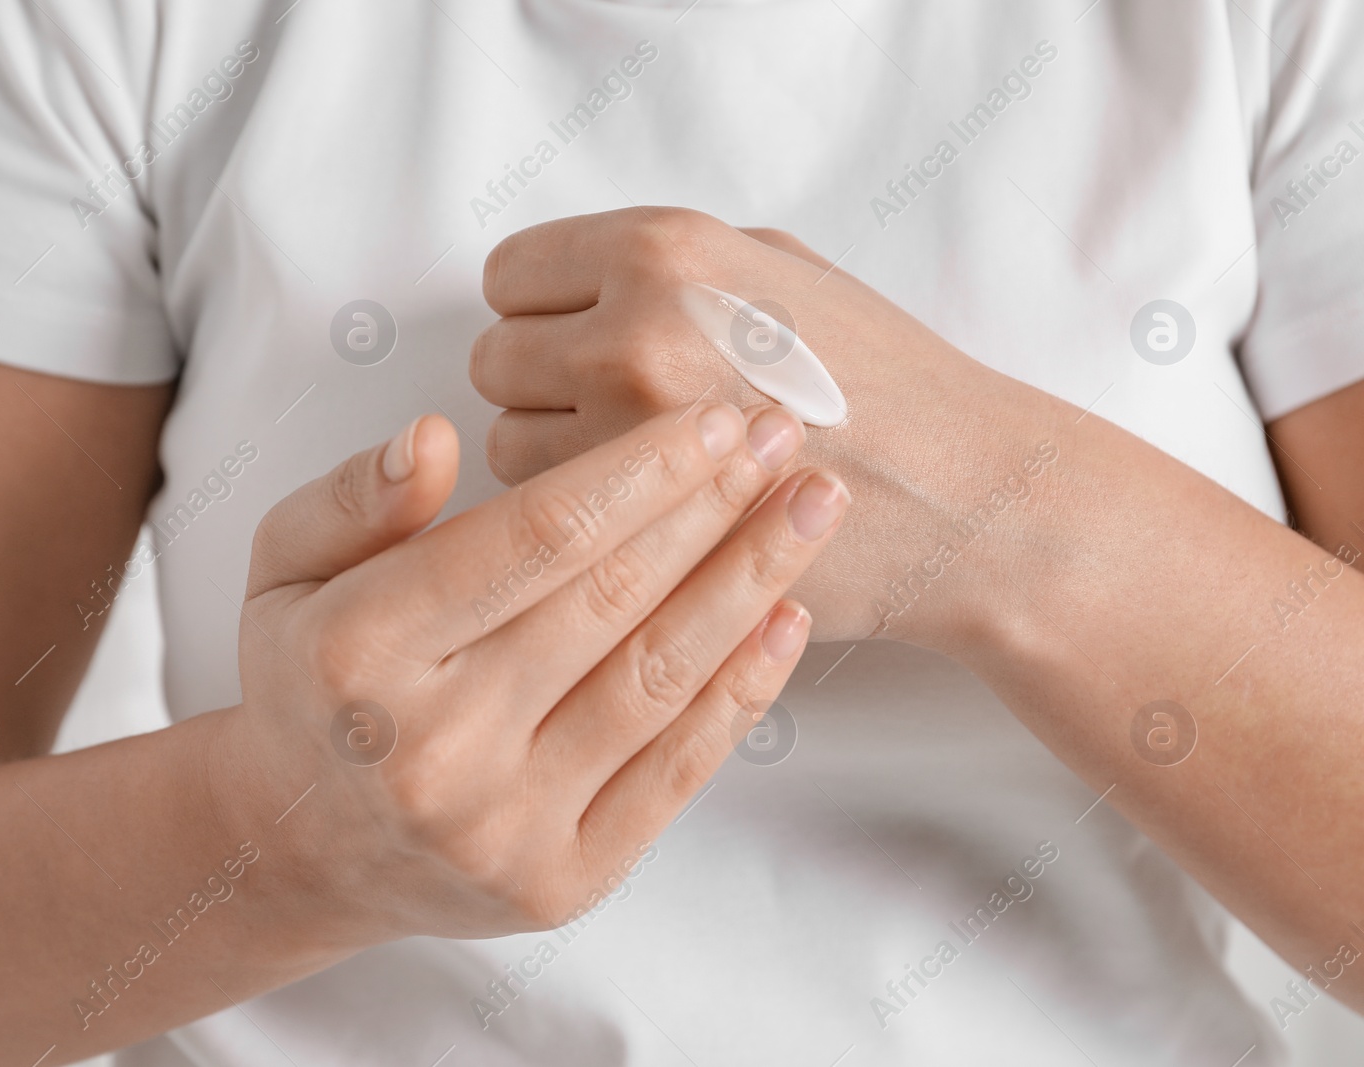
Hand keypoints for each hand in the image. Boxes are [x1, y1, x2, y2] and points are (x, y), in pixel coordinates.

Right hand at [222, 403, 847, 951]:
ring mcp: (503, 828)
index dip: (639, 470)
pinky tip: (786, 618)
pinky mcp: (561, 883)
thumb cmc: (308, 684)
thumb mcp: (282, 567)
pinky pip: (673, 773)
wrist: (302, 847)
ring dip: (750, 583)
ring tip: (812, 508)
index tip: (714, 418)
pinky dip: (741, 691)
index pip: (533, 540)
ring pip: (658, 680)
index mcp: (362, 652)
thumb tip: (438, 436)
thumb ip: (355, 498)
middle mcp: (434, 749)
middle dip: (714, 505)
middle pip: (612, 601)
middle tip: (787, 433)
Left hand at [470, 207, 1063, 644]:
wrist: (965, 493)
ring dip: (549, 457)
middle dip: (538, 382)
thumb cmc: (882, 378)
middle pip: (494, 360)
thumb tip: (570, 281)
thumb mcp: (774, 264)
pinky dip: (576, 522)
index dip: (535, 308)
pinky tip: (640, 513)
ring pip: (506, 444)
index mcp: (664, 252)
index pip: (510, 273)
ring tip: (635, 463)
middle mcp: (632, 334)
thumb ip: (658, 263)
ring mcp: (629, 440)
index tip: (567, 333)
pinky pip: (544, 520)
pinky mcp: (640, 531)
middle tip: (606, 404)